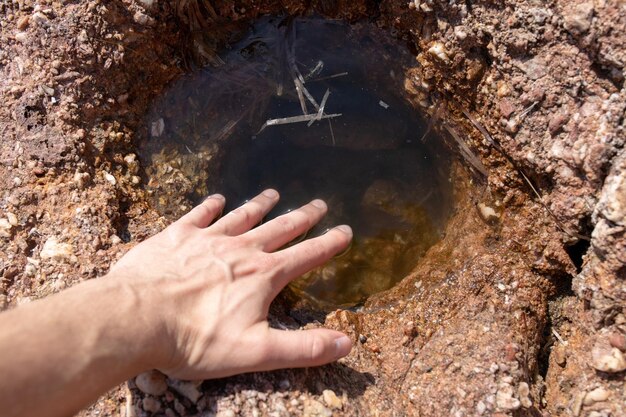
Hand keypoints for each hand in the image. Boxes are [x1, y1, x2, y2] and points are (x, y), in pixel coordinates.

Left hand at [108, 189, 352, 379]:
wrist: (135, 318)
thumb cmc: (195, 339)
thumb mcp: (256, 352)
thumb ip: (304, 348)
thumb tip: (347, 343)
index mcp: (262, 276)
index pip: (306, 256)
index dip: (329, 244)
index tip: (345, 231)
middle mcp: (240, 250)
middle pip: (279, 228)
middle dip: (302, 217)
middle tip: (319, 204)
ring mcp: (207, 239)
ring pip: (242, 216)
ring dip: (260, 205)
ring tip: (273, 193)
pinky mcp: (176, 236)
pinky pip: (199, 215)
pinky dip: (210, 206)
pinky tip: (217, 199)